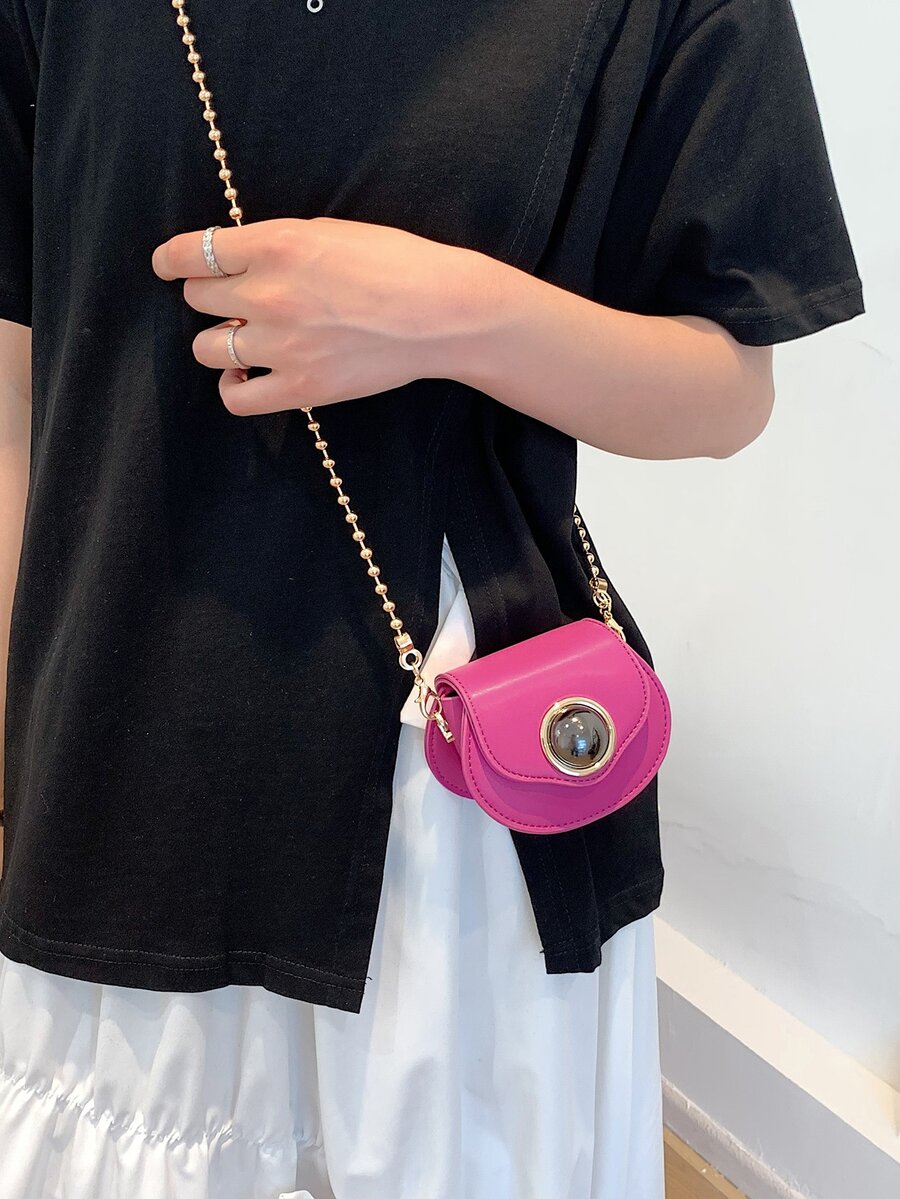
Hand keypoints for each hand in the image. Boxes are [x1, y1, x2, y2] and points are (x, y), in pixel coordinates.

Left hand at [150, 216, 496, 414]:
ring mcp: (281, 345)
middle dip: (211, 296)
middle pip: (198, 300)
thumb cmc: (396, 262)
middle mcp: (267, 294)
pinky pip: (237, 398)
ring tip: (243, 339)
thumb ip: (276, 243)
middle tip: (235, 299)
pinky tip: (247, 377)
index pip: (190, 254)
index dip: (172, 260)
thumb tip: (237, 257)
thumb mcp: (329, 231)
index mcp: (273, 245)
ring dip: (219, 341)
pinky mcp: (301, 388)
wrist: (442, 312)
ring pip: (207, 348)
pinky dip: (235, 388)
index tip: (169, 266)